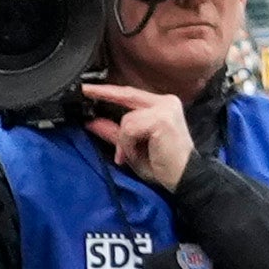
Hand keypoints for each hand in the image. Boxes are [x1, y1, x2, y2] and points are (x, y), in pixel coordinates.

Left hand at [79, 80, 198, 194]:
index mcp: (162, 105)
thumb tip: (92, 121)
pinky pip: (130, 129)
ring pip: (126, 119)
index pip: (130, 94)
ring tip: (132, 155)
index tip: (88, 88)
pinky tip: (137, 154)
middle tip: (84, 91)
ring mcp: (165, 108)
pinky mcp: (162, 119)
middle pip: (127, 94)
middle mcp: (166, 101)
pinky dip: (128, 145)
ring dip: (124, 141)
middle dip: (103, 93)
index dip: (108, 91)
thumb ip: (114, 132)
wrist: (184, 179)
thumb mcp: (131, 147)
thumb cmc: (162, 166)